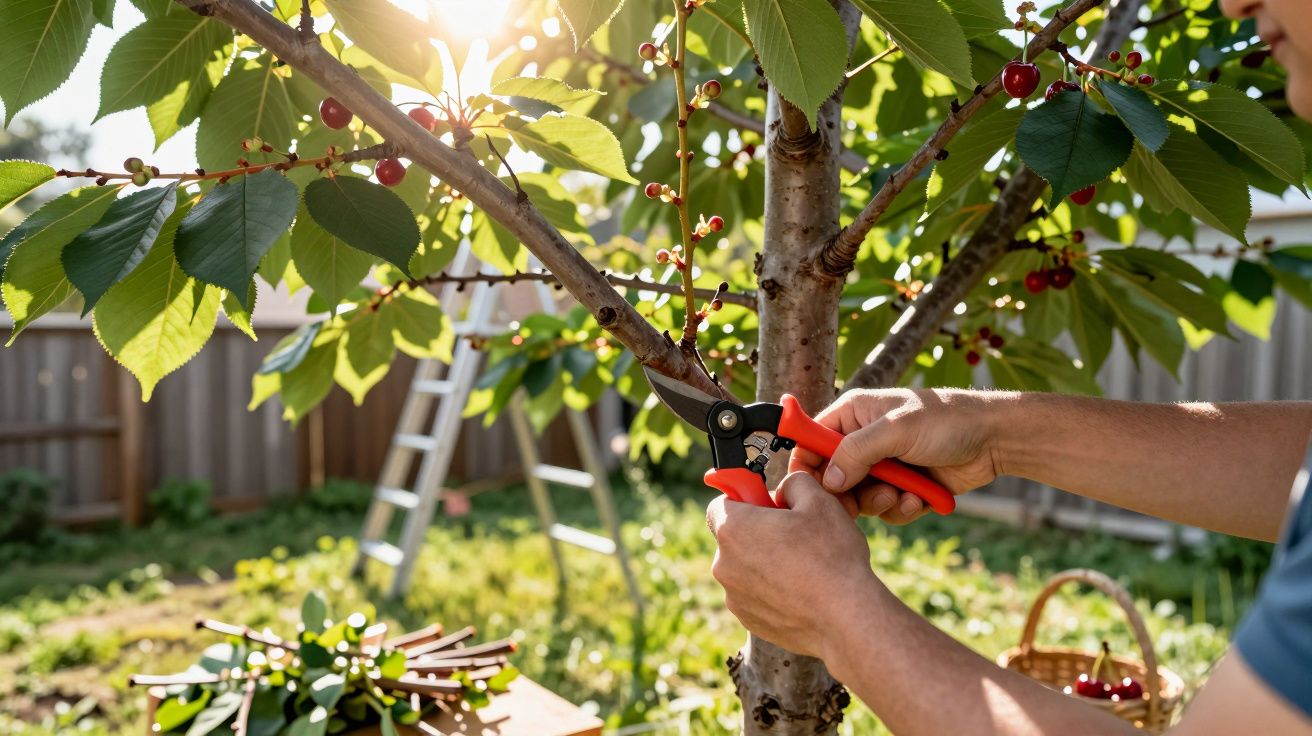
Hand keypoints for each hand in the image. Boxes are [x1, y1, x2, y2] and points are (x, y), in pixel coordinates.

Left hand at [706, 471, 881, 657]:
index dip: (744, 497)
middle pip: (734, 536)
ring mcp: (734, 596)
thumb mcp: (819, 500)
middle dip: (758, 531)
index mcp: (734, 530)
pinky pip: (754, 594)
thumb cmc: (832, 558)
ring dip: (765, 562)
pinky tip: (802, 589)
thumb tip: (784, 490)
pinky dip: (771, 589)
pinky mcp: (748, 620)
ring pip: (745, 567)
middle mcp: (724, 565)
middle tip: (794, 534)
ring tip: (804, 566)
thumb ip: (793, 483)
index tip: (766, 502)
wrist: (846, 619)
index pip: (721, 503)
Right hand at [788, 388, 1003, 524]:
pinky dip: (901, 509)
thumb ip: (856, 452)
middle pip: (832, 478)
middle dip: (848, 495)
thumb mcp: (896, 429)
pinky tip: (919, 499)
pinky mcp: (903, 488)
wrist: (993, 440)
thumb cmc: (946, 420)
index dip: (807, 467)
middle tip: (861, 503)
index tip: (808, 491)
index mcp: (853, 415)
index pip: (811, 441)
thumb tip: (828, 480)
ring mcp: (883, 466)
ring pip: (859, 499)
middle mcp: (863, 441)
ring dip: (879, 503)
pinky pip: (887, 510)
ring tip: (901, 495)